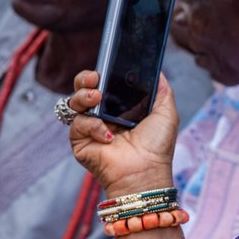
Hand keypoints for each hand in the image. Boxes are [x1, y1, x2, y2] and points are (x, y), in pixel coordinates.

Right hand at [65, 70, 180, 196]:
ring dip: (83, 96)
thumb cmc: (157, 147)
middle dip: (84, 79)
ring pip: (73, 103)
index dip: (100, 73)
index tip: (104, 67)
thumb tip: (156, 69)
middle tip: (95, 79)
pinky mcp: (80, 143)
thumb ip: (161, 89)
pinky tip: (107, 135)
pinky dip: (91, 126)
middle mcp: (102, 116)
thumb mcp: (165, 112)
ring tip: (97, 98)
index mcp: (119, 107)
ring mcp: (89, 129)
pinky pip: (77, 125)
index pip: (103, 83)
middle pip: (83, 89)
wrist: (146, 171)